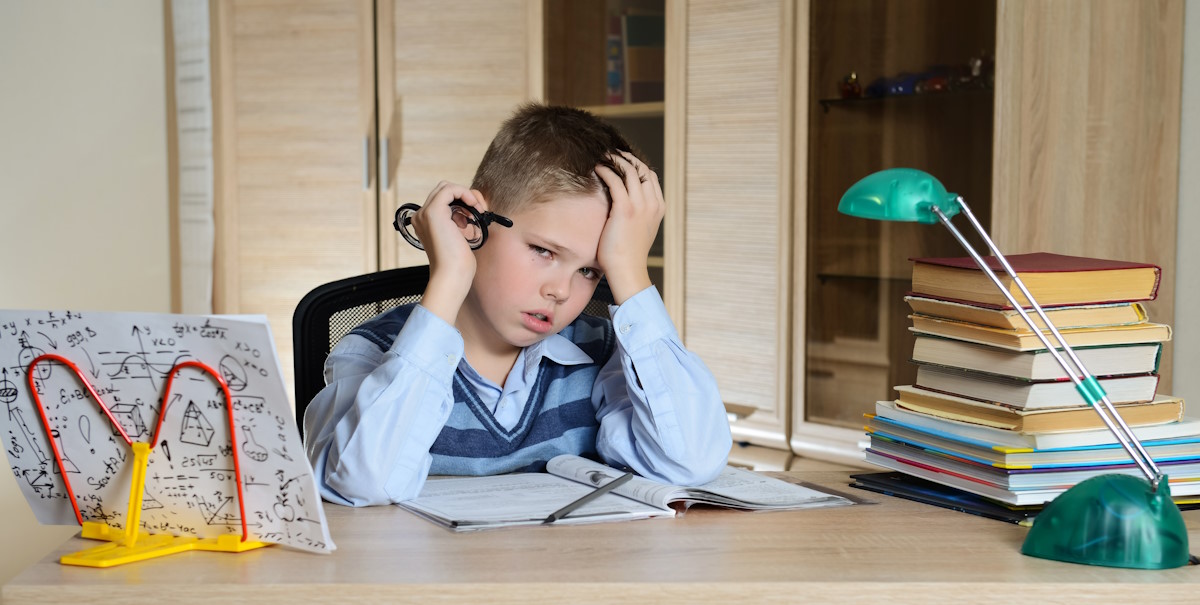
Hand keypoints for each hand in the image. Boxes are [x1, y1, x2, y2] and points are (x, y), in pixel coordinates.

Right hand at [410, 181, 485, 323]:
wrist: (451, 275)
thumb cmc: (457, 263)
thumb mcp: (459, 237)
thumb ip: (459, 222)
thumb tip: (473, 208)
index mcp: (425, 223)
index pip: (442, 200)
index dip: (462, 201)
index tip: (477, 213)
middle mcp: (421, 216)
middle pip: (443, 190)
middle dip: (465, 195)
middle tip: (480, 210)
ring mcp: (425, 213)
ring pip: (447, 187)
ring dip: (467, 195)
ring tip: (479, 211)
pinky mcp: (434, 211)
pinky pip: (450, 189)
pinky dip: (465, 193)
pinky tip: (475, 207)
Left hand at [594, 151, 663, 303]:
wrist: (627, 270)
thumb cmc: (629, 254)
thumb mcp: (640, 231)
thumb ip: (639, 215)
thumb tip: (625, 205)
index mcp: (658, 207)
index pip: (650, 176)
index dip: (637, 165)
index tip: (623, 161)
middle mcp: (652, 203)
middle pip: (642, 169)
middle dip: (627, 158)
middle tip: (611, 154)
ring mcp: (640, 205)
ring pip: (630, 171)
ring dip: (616, 160)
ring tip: (603, 157)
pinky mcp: (625, 209)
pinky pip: (616, 181)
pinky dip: (607, 171)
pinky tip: (597, 169)